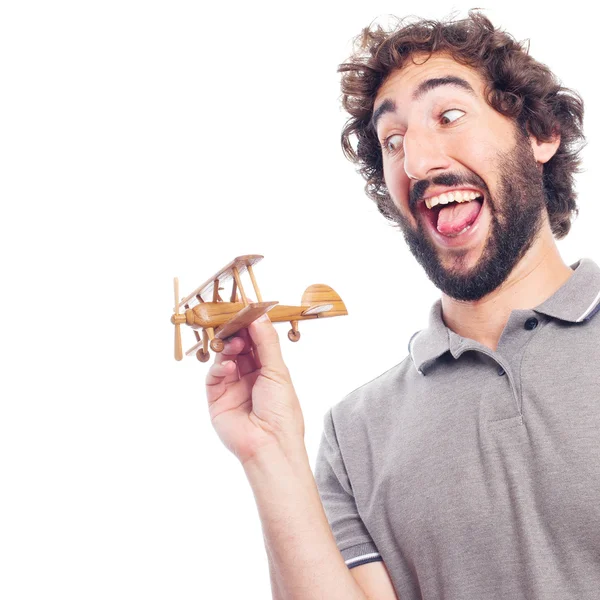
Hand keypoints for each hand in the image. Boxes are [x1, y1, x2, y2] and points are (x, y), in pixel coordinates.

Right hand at [205, 314, 304, 465]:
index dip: (251, 325)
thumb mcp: (277, 372)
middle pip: (239, 346)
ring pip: (224, 358)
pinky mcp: (217, 399)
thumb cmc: (281, 411)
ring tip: (235, 345)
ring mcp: (232, 387)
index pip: (257, 341)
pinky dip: (219, 367)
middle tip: (234, 319)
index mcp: (268, 370)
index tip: (246, 307)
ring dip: (228, 347)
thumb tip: (259, 315)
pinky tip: (227, 366)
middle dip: (237, 332)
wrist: (269, 445)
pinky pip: (213, 377)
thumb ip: (266, 342)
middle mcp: (249, 376)